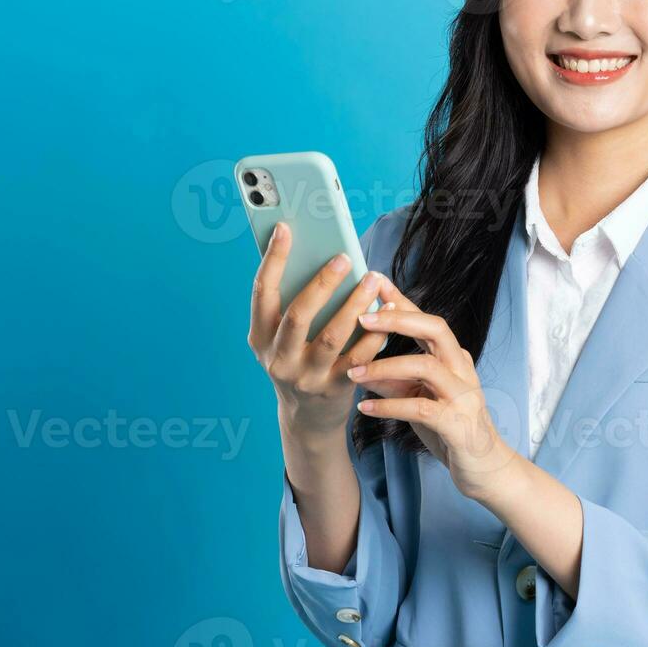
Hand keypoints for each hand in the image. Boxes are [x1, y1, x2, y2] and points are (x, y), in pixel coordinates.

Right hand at [249, 222, 393, 441]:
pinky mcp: (334, 389)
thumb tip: (317, 254)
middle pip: (298, 314)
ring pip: (332, 336)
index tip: (286, 229)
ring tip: (372, 280)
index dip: (273, 259)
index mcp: (260, 337)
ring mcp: (306, 376)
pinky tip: (387, 311)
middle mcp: (278, 358)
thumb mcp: (282, 337)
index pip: (262, 293)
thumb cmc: (298, 360)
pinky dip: (374, 333)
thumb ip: (293, 303)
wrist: (307, 418)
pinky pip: (358, 357)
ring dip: (354, 305)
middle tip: (344, 257)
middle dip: (321, 283)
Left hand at [347, 276, 520, 501]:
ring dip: (386, 366)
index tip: (374, 281)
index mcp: (452, 358)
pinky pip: (420, 408)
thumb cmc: (450, 428)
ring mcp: (463, 395)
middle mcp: (461, 369)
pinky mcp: (458, 424)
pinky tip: (365, 408)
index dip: (402, 300)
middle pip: (435, 329)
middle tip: (362, 317)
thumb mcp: (417, 398)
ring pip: (426, 367)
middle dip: (398, 320)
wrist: (485, 468)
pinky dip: (390, 406)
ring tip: (353, 373)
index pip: (427, 320)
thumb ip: (393, 380)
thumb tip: (359, 363)